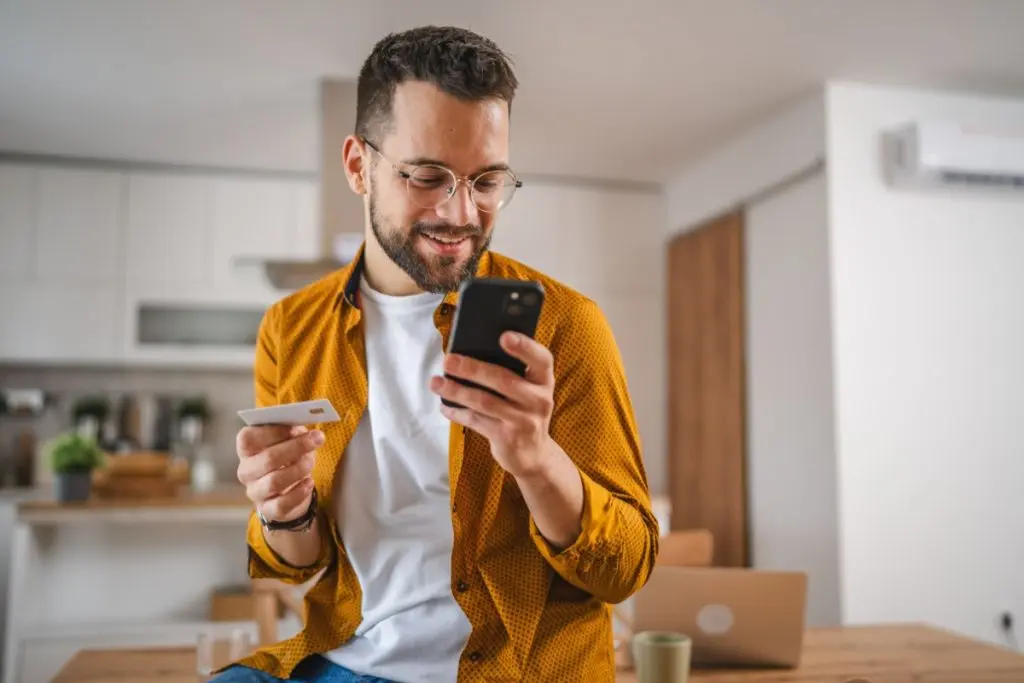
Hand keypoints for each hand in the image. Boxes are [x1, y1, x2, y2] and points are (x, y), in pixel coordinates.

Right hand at [236, 425, 322, 521]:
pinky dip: (299, 493)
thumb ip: (293, 431)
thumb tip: (303, 429)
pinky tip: (309, 483)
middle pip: (267, 458)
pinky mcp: (267, 510)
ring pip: (275, 481)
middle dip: (296, 447)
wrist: (290, 490)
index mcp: (246, 450)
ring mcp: (255, 492)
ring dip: (299, 469)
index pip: (248, 438)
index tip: (296, 427)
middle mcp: (246, 471)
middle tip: (316, 439)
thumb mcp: (290, 440)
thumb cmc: (288, 457)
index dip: (273, 431)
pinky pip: (282, 504)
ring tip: (311, 462)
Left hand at [430, 331, 555, 479]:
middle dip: (472, 369)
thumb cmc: (524, 411)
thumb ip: (512, 373)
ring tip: (436, 382)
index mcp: (544, 381)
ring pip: (484, 402)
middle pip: (503, 380)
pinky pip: (477, 421)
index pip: (541, 359)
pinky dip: (457, 413)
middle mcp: (539, 400)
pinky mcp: (507, 439)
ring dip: (457, 391)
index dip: (524, 347)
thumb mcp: (529, 391)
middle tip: (448, 360)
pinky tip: (444, 406)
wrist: (533, 454)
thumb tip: (471, 352)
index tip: (504, 336)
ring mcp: (524, 422)